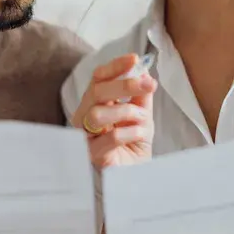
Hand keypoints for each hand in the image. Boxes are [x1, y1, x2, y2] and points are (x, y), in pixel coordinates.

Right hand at [71, 53, 156, 168]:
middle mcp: (85, 117)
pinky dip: (130, 132)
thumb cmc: (133, 144)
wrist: (137, 174)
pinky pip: (110, 136)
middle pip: (96, 91)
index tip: (134, 59)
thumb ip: (140, 94)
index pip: (98, 78)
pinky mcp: (93, 155)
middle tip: (148, 85)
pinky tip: (139, 136)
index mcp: (95, 103)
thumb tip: (144, 72)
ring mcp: (87, 136)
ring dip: (127, 112)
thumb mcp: (142, 114)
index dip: (115, 66)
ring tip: (142, 120)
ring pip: (98, 113)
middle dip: (124, 85)